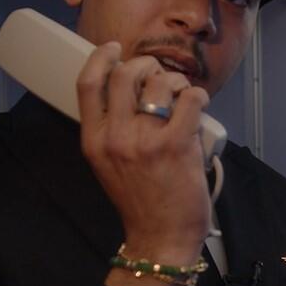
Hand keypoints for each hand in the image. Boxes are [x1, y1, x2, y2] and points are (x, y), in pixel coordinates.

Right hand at [76, 42, 210, 263]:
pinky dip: (198, 95)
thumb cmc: (140, 201)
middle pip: (124, 74)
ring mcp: (145, 140)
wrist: (159, 237)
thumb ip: (113, 131)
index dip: (101, 57)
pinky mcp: (176, 145)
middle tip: (160, 75)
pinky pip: (190, 99)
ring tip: (183, 97)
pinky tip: (198, 104)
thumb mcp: (109, 165)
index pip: (87, 83)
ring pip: (160, 83)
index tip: (113, 48)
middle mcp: (115, 137)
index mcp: (94, 140)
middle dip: (146, 64)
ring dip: (176, 82)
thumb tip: (133, 92)